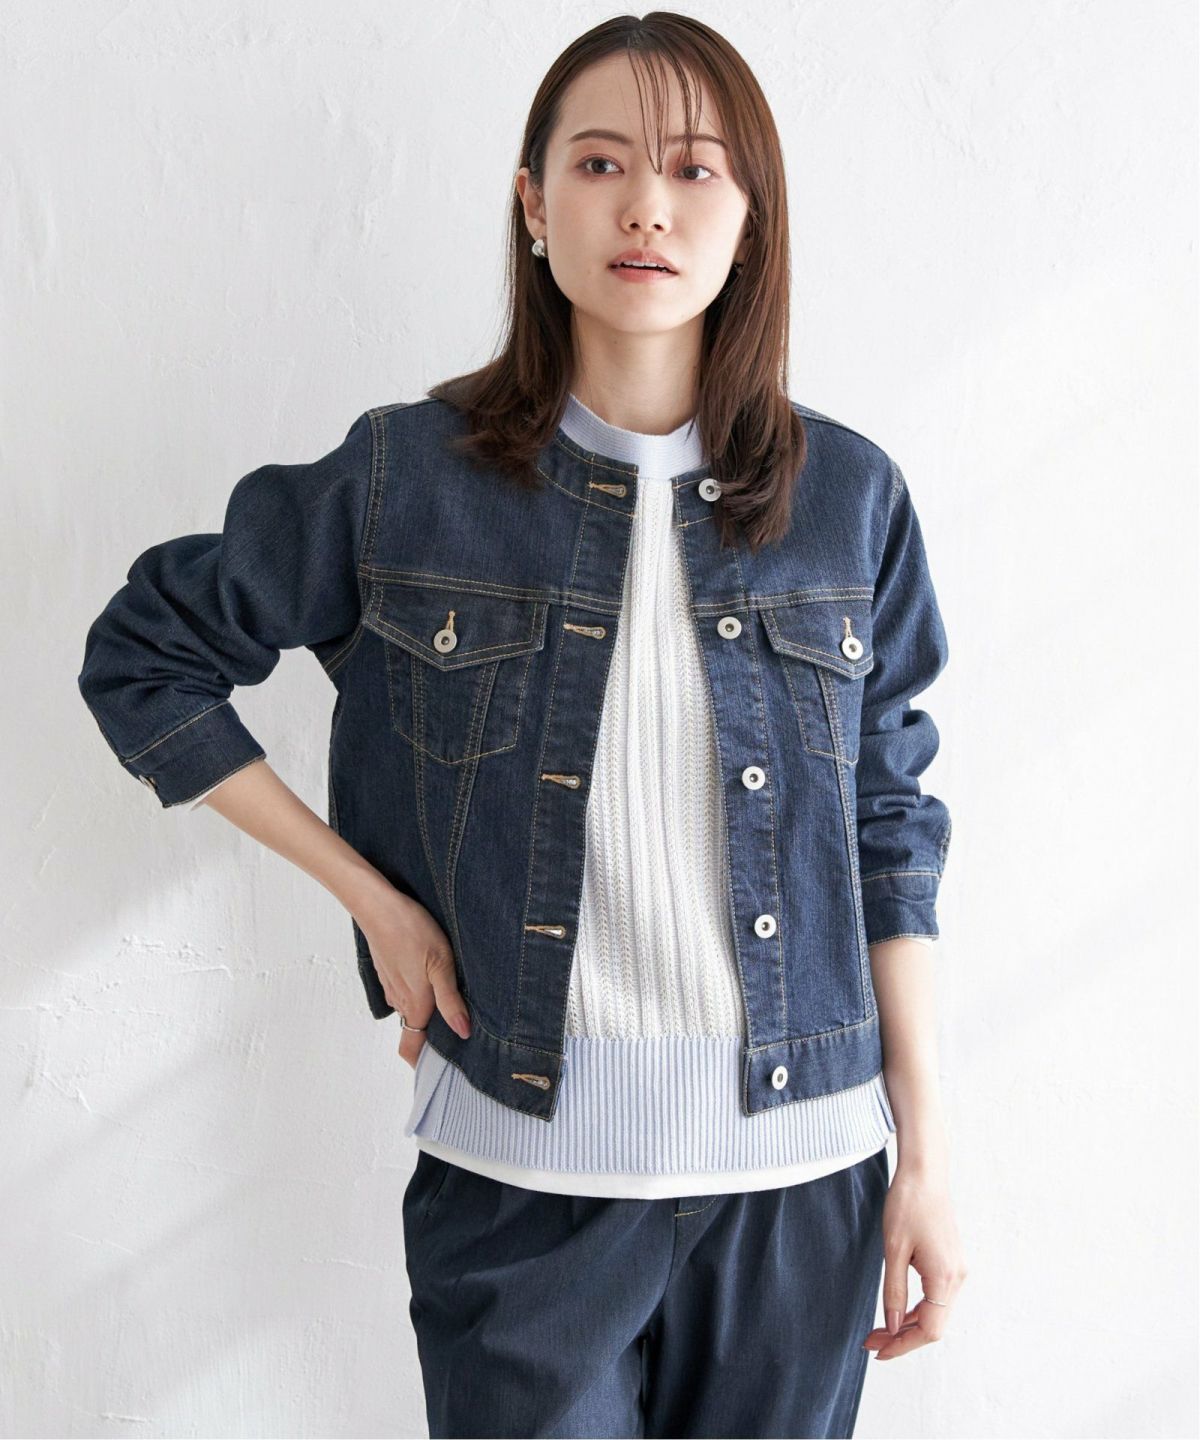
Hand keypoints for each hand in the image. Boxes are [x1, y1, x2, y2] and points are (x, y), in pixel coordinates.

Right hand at [353, 888, 471, 1068]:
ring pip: (411, 1009)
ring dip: (428, 1010)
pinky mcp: (389, 971)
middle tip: (461, 1025)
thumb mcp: (441, 964)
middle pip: (415, 1030)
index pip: (411, 1049)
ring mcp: (392, 986)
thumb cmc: (413, 932)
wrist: (379, 907)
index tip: (444, 1064)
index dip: (424, 1062)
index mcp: (415, 1005)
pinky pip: (405, 992)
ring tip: (454, 997)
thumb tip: (462, 1032)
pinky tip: (433, 974)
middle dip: (434, 1034)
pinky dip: (419, 991)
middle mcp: (400, 1001)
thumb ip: (450, 1001)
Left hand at [861, 1163, 967, 1360]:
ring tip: (879, 1329)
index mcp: (945, 1277)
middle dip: (902, 1338)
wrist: (925, 1172)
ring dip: (909, 1325)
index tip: (878, 1351)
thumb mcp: (894, 1249)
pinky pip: (937, 1297)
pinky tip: (897, 1310)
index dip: (903, 1345)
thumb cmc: (908, 1204)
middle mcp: (957, 1277)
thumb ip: (894, 1291)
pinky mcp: (952, 1261)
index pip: (929, 1330)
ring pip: (936, 1312)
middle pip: (934, 1325)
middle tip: (871, 1341)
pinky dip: (917, 1308)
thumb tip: (892, 1326)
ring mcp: (957, 1269)